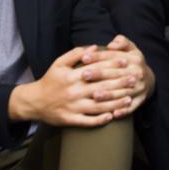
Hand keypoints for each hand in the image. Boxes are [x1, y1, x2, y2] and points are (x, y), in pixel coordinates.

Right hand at [8, 45, 134, 127]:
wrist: (33, 102)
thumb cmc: (49, 80)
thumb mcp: (59, 63)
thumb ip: (76, 54)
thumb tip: (95, 47)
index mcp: (72, 76)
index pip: (97, 70)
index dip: (113, 65)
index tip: (126, 62)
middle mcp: (74, 92)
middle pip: (101, 88)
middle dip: (120, 84)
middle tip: (135, 80)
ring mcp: (73, 107)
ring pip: (98, 106)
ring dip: (115, 104)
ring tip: (129, 100)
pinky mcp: (70, 120)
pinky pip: (88, 122)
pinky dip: (100, 120)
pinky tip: (113, 117)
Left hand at [79, 35, 154, 118]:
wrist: (149, 80)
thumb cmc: (133, 63)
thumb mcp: (131, 49)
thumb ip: (122, 42)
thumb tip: (111, 44)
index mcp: (135, 59)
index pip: (114, 56)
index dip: (98, 56)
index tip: (84, 57)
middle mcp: (137, 73)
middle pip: (116, 74)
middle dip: (99, 74)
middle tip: (84, 75)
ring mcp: (139, 88)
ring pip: (121, 92)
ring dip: (108, 95)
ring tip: (94, 96)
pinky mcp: (140, 101)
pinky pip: (130, 108)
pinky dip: (122, 111)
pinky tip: (112, 114)